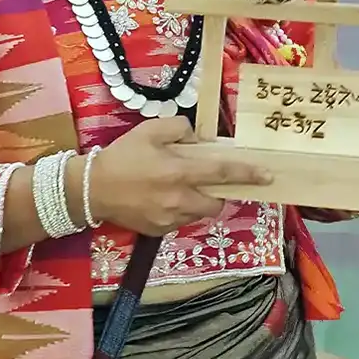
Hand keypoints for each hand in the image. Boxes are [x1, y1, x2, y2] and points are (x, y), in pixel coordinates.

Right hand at [88, 117, 271, 236]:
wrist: (91, 188)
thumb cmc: (121, 156)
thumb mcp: (148, 130)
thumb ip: (178, 128)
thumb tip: (196, 138)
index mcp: (180, 172)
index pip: (222, 173)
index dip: (247, 173)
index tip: (267, 175)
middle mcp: (180, 199)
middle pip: (216, 203)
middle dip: (218, 195)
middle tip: (203, 184)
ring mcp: (170, 218)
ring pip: (198, 214)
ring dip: (196, 203)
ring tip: (176, 191)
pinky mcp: (159, 230)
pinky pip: (179, 222)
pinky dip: (177, 212)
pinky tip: (160, 201)